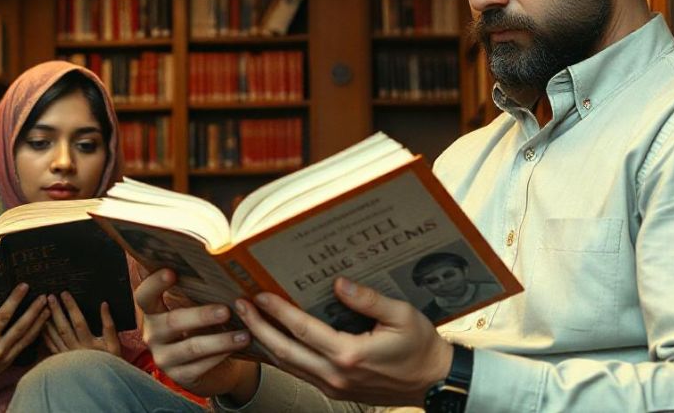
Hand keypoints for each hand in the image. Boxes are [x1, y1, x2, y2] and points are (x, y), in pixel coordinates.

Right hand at [0, 283, 49, 411]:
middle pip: (3, 318)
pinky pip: (26, 341)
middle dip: (15, 300)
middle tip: (25, 285)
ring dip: (34, 313)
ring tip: (43, 299)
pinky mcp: (10, 357)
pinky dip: (37, 328)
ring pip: (20, 329)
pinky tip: (45, 316)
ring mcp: (1, 351)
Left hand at [42, 292, 121, 356]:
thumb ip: (109, 324)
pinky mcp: (62, 361)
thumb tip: (104, 304)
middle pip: (63, 327)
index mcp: (89, 344)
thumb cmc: (111, 362)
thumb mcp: (115, 344)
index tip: (64, 293)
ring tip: (41, 307)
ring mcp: (67, 356)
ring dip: (47, 321)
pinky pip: (51, 346)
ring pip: (54, 337)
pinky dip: (45, 335)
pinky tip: (41, 326)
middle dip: (56, 310)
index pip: (78, 321)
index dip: (71, 306)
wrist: (102, 384)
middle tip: (49, 296)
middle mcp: (76, 350)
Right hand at [137, 268, 259, 399]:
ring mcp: (164, 358)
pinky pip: (201, 366)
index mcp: (153, 313)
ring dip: (220, 340)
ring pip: (192, 347)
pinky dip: (221, 356)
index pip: (144, 297)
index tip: (171, 271)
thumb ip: (196, 294)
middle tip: (226, 310)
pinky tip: (236, 349)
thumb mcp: (194, 310)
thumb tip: (218, 271)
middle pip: (172, 321)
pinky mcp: (179, 377)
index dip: (154, 284)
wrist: (210, 366)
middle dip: (201, 315)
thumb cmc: (202, 328)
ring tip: (243, 334)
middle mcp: (153, 335)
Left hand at [234, 276, 451, 405]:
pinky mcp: (335, 390)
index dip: (277, 311)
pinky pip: (299, 372)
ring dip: (265, 342)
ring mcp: (333, 386)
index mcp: (350, 354)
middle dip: (258, 326)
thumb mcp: (401, 315)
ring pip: (288, 365)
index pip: (302, 329)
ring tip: (248, 320)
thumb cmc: (420, 347)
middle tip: (240, 306)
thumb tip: (339, 284)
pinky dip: (281, 356)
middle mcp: (335, 374)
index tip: (259, 295)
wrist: (433, 381)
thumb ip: (368, 299)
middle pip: (284, 350)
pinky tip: (272, 342)